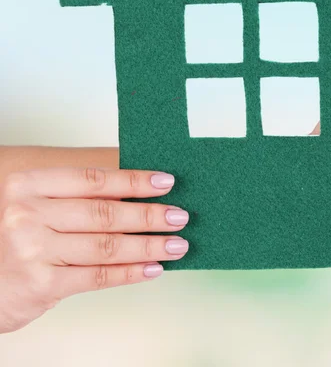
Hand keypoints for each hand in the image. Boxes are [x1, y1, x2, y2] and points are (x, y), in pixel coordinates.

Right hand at [0, 167, 188, 332]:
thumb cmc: (13, 238)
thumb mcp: (36, 205)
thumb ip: (75, 198)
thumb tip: (136, 194)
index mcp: (29, 184)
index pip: (93, 179)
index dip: (134, 180)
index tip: (165, 182)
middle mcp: (28, 213)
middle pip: (104, 213)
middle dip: (149, 215)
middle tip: (179, 216)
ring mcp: (34, 250)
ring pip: (106, 246)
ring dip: (148, 245)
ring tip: (176, 244)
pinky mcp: (41, 285)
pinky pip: (97, 276)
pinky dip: (130, 273)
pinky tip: (152, 268)